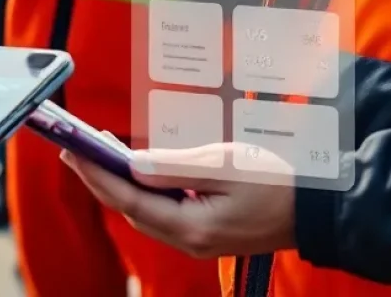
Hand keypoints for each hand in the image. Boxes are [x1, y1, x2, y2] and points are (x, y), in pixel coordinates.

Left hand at [63, 142, 295, 258]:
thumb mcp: (224, 164)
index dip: (98, 176)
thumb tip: (132, 165)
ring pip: (145, 213)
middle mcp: (190, 241)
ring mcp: (198, 240)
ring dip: (119, 185)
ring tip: (97, 155)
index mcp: (192, 228)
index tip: (74, 152)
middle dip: (100, 179)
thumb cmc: (274, 183)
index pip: (130, 201)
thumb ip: (175, 167)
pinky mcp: (206, 233)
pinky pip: (162, 212)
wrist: (316, 210)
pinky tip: (136, 171)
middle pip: (131, 210)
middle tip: (74, 150)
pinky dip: (142, 191)